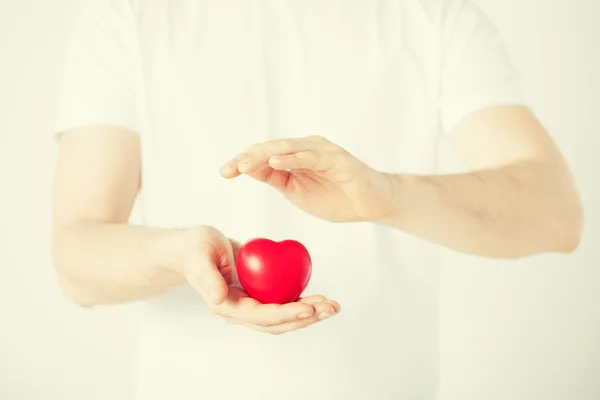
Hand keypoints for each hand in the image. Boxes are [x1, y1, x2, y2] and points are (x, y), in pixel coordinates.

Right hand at [182, 226, 340, 334]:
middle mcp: (241, 312)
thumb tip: (218, 299)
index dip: (286, 314)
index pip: (261, 316)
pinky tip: (321, 298)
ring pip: (284, 317)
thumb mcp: (199, 258)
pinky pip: (285, 303)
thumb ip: (207, 278)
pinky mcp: (260, 297)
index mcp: (227, 306)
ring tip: (332, 307)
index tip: (308, 308)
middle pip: (278, 323)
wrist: (196, 248)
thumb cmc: (196, 249)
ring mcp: (251, 306)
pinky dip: (304, 302)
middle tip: (330, 308)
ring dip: (310, 314)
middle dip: (306, 318)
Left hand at [219, 136, 393, 221]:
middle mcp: (305, 149)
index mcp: (294, 157)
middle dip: (247, 158)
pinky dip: (292, 159)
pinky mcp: (337, 158)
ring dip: (264, 156)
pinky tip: (275, 163)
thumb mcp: (297, 192)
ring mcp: (321, 151)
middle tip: (229, 169)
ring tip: (244, 165)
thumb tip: (250, 170)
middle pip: (270, 149)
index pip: (263, 156)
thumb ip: (277, 179)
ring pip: (287, 149)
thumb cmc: (337, 198)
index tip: (223, 172)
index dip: (243, 162)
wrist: (372, 204)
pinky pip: (311, 157)